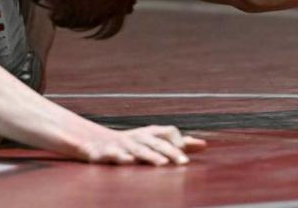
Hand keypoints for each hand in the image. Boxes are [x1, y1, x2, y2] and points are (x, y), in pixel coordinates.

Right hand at [80, 126, 206, 165]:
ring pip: (138, 150)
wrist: (94, 141)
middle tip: (184, 162)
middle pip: (157, 143)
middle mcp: (137, 138)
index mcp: (148, 134)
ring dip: (151, 156)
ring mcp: (121, 145)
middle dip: (171, 152)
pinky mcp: (104, 153)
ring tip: (162, 163)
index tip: (190, 153)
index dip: (179, 141)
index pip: (168, 132)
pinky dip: (120, 156)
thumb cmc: (131, 143)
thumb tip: (204, 144)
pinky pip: (112, 154)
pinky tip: (127, 160)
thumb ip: (177, 143)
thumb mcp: (153, 141)